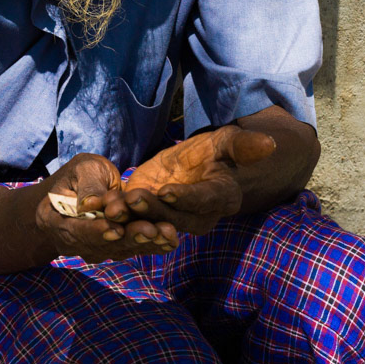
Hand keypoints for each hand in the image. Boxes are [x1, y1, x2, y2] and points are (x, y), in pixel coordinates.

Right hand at [36, 153, 178, 262]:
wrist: (79, 190)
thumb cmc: (78, 175)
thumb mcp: (80, 170)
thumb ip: (87, 185)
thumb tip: (90, 204)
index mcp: (57, 222)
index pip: (76, 232)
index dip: (96, 231)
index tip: (115, 229)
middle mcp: (75, 243)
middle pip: (102, 246)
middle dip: (128, 239)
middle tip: (150, 231)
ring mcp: (95, 249)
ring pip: (120, 251)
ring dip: (144, 244)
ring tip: (166, 234)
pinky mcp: (114, 249)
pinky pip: (132, 249)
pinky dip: (152, 246)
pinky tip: (171, 239)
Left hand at [108, 127, 275, 234]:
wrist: (203, 163)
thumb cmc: (220, 151)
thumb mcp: (230, 141)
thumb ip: (245, 145)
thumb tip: (269, 144)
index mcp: (220, 197)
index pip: (204, 199)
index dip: (186, 198)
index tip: (169, 192)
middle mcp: (197, 215)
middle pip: (175, 217)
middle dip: (154, 210)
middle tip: (135, 200)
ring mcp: (173, 217)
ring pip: (152, 222)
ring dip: (132, 218)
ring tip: (112, 209)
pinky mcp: (151, 212)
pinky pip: (134, 217)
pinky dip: (115, 213)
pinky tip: (95, 207)